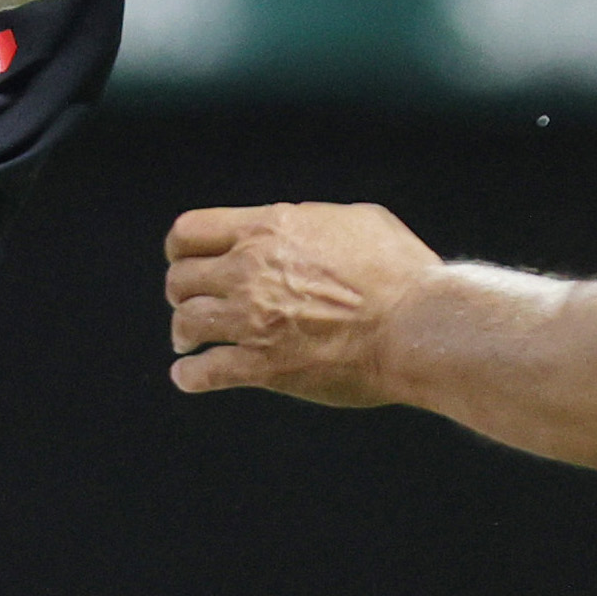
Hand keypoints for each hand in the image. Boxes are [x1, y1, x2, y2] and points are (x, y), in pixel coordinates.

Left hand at [165, 202, 442, 403]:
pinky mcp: (262, 367)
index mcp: (268, 229)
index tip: (184, 260)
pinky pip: (204, 373)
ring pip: (186, 324)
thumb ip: (312, 220)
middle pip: (180, 279)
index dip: (180, 248)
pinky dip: (191, 376)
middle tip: (193, 304)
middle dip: (182, 292)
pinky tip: (190, 376)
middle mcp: (250, 271)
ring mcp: (252, 320)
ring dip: (184, 333)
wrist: (416, 325)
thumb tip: (296, 224)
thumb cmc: (400, 270)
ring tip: (189, 342)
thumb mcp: (356, 219)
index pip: (190, 231)